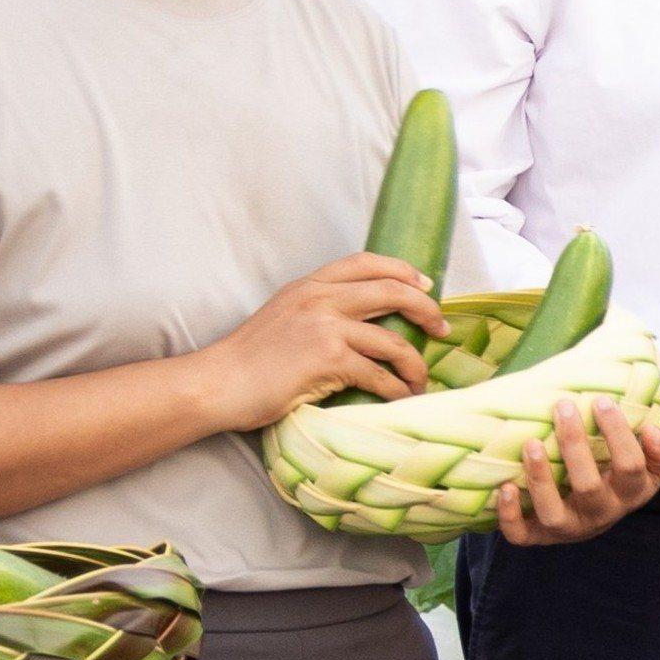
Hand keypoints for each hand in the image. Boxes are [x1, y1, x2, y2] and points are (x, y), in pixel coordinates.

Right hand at [196, 253, 438, 427]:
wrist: (218, 383)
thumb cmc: (250, 358)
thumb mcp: (284, 314)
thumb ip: (319, 307)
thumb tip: (363, 318)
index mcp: (310, 284)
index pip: (366, 261)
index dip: (403, 270)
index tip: (425, 285)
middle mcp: (321, 298)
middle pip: (393, 291)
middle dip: (426, 309)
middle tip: (441, 329)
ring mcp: (326, 327)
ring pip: (394, 340)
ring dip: (415, 364)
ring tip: (420, 380)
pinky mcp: (329, 359)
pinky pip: (380, 375)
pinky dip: (397, 389)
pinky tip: (401, 398)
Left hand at [493, 394, 659, 545]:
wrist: (601, 511)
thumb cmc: (622, 474)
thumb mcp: (654, 462)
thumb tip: (652, 432)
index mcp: (631, 494)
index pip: (630, 466)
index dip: (617, 434)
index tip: (601, 401)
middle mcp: (601, 514)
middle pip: (589, 486)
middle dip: (574, 445)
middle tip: (563, 408)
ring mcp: (570, 528)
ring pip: (554, 513)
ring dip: (540, 479)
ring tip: (531, 443)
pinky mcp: (540, 536)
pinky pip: (522, 536)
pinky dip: (510, 516)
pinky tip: (505, 487)